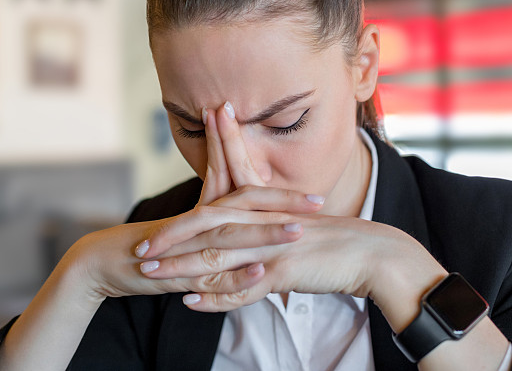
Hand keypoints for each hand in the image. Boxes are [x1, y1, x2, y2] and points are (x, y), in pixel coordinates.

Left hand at [138, 101, 446, 314]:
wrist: (372, 252)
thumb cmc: (332, 243)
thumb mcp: (292, 231)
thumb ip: (265, 232)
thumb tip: (244, 247)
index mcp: (263, 210)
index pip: (213, 207)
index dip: (182, 219)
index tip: (155, 228)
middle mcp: (261, 223)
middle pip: (205, 226)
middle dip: (169, 237)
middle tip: (139, 247)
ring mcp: (270, 246)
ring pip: (216, 256)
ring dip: (180, 267)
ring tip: (151, 273)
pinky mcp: (283, 271)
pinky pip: (242, 287)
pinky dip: (216, 297)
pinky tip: (191, 303)